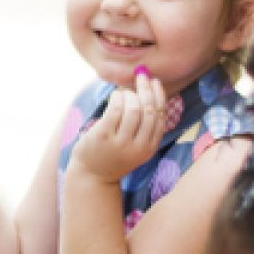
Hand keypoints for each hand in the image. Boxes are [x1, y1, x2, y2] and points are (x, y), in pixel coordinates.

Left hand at [69, 69, 168, 183]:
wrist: (92, 177)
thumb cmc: (114, 156)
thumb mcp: (136, 146)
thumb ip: (144, 126)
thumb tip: (149, 91)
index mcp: (149, 147)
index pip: (160, 116)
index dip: (159, 96)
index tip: (155, 82)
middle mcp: (138, 146)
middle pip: (149, 110)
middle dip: (146, 89)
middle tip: (142, 76)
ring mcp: (121, 142)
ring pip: (133, 109)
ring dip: (129, 94)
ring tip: (123, 93)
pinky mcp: (103, 136)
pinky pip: (115, 110)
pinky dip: (117, 98)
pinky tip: (115, 96)